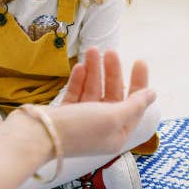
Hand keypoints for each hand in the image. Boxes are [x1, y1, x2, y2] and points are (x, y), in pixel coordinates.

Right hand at [40, 49, 154, 157]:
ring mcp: (81, 122)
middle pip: (113, 95)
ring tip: (92, 50)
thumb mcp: (114, 116)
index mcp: (117, 134)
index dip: (139, 82)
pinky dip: (79, 80)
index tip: (138, 61)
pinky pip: (76, 94)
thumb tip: (152, 95)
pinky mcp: (64, 116)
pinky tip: (79, 66)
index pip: (135, 105)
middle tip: (110, 52)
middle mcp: (101, 129)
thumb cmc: (79, 128)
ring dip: (94, 71)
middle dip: (112, 72)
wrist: (36, 137)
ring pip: (93, 91)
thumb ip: (135, 104)